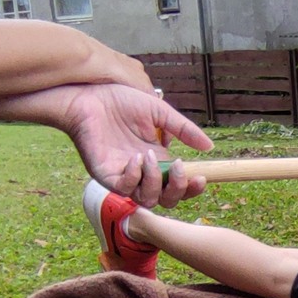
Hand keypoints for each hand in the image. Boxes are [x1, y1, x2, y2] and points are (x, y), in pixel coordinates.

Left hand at [54, 83, 212, 206]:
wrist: (89, 96)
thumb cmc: (120, 101)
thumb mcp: (160, 113)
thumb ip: (184, 130)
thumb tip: (209, 146)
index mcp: (159, 160)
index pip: (179, 184)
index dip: (192, 187)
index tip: (201, 177)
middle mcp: (144, 173)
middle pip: (167, 200)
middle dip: (178, 188)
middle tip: (179, 166)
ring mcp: (125, 176)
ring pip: (147, 200)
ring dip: (154, 181)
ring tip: (148, 156)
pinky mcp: (106, 175)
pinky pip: (124, 189)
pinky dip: (133, 176)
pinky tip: (134, 158)